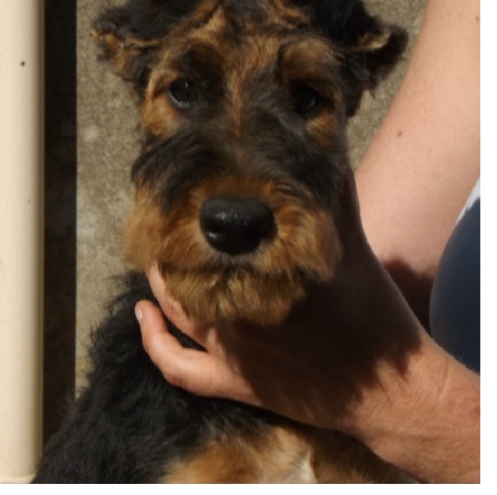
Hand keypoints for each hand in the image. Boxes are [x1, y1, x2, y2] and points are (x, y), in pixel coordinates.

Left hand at [135, 170, 426, 433]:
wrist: (389, 389)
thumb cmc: (374, 314)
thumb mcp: (354, 245)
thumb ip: (335, 194)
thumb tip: (325, 143)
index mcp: (266, 275)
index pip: (207, 238)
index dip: (184, 215)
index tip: (176, 196)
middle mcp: (240, 313)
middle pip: (184, 271)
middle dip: (170, 246)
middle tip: (165, 223)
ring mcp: (233, 353)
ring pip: (176, 311)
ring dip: (160, 282)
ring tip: (157, 257)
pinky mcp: (236, 383)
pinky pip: (180, 369)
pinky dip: (155, 341)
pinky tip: (143, 315)